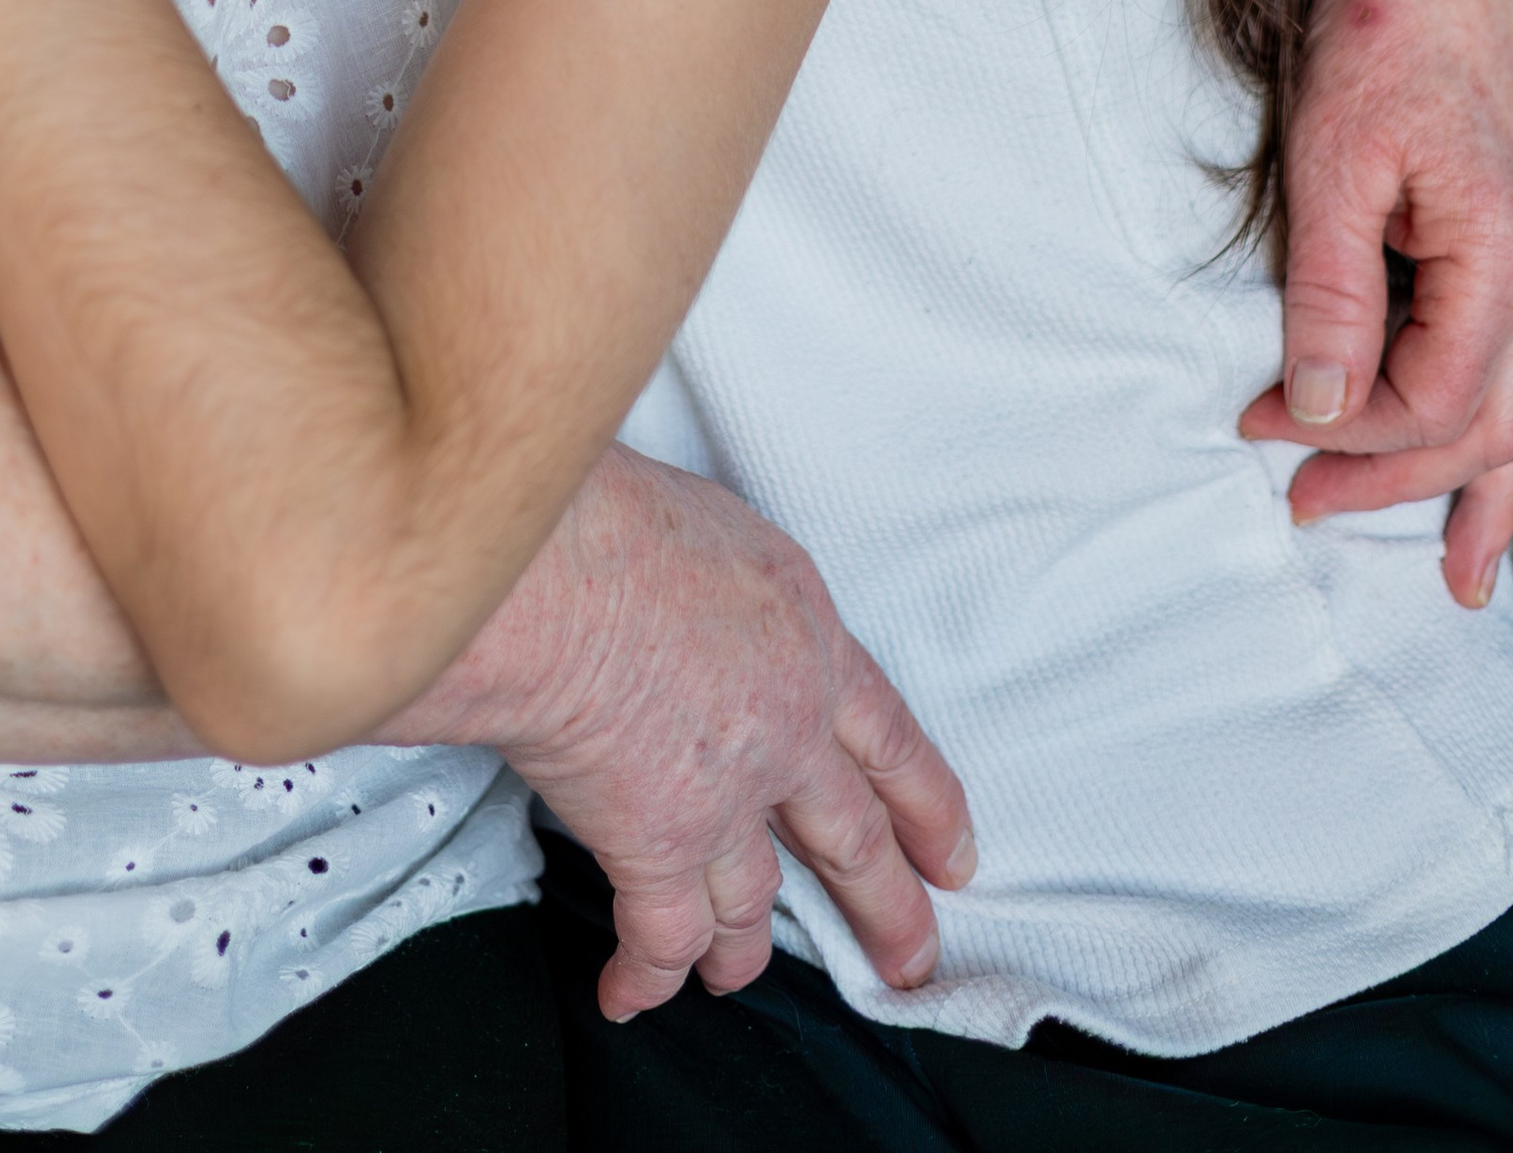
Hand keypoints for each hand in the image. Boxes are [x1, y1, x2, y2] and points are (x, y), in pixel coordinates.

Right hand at [390, 443, 973, 1020]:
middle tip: (909, 957)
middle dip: (885, 906)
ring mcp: (728, 798)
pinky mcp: (658, 846)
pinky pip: (662, 933)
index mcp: (808, 638)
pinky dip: (647, 973)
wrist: (558, 574)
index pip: (890, 736)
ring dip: (745, 948)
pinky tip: (631, 997)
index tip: (955, 855)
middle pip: (852, 837)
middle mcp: (788, 729)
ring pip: (753, 901)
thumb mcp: (714, 525)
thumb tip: (702, 606)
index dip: (926, 804)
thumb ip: (732, 593)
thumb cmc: (610, 514)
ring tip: (738, 975)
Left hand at [1241, 0, 1512, 606]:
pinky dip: (1489, 420)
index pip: (1428, 403)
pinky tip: (1473, 454)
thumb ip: (1328, 292)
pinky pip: (1510, 355)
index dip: (1339, 434)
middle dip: (1395, 484)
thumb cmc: (1381, 27)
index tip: (1257, 428)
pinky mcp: (1507, 230)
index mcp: (1502, 257)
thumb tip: (1312, 405)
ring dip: (1477, 486)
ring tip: (1463, 573)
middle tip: (1306, 517)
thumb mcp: (1334, 161)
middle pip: (1481, 424)